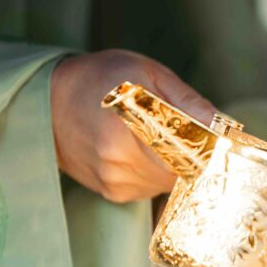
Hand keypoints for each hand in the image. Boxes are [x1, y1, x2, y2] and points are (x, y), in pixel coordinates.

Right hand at [50, 49, 216, 202]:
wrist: (46, 97)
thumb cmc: (99, 78)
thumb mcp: (146, 73)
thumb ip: (187, 101)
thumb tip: (221, 124)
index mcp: (129, 132)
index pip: (189, 157)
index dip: (208, 151)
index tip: (216, 141)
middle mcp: (119, 164)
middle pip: (181, 174)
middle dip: (193, 157)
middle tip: (187, 133)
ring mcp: (113, 181)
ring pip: (167, 184)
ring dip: (173, 166)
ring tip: (157, 137)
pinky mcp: (110, 192)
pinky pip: (149, 188)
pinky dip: (154, 173)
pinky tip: (141, 150)